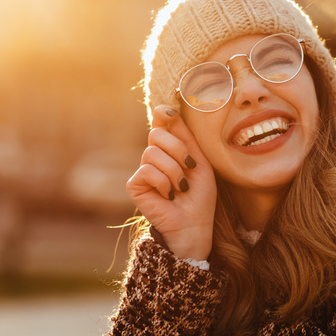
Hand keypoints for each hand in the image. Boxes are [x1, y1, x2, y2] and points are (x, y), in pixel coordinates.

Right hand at [126, 105, 216, 259]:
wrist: (194, 224)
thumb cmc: (200, 196)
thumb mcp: (199, 162)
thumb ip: (186, 139)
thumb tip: (172, 111)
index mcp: (170, 149)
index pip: (161, 123)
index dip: (163, 113)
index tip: (172, 112)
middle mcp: (154, 157)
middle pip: (157, 134)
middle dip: (178, 150)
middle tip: (189, 168)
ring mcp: (143, 170)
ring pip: (152, 152)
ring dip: (173, 171)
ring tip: (181, 187)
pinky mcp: (134, 185)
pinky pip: (147, 170)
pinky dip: (163, 183)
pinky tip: (169, 196)